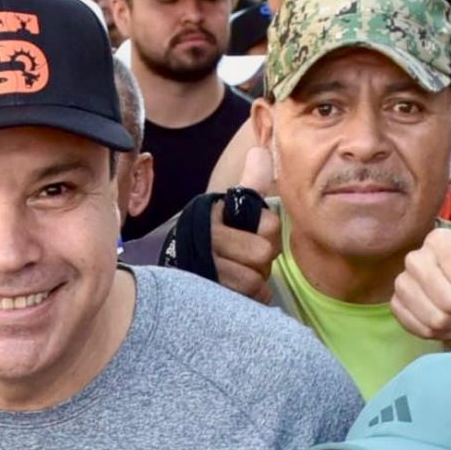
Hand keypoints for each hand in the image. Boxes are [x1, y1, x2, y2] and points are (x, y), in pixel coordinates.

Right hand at [209, 143, 280, 302]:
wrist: (181, 274)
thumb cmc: (214, 238)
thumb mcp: (231, 208)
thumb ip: (251, 183)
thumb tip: (260, 151)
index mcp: (215, 213)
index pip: (269, 224)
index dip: (266, 233)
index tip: (250, 234)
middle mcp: (206, 238)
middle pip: (262, 253)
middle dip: (260, 261)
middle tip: (245, 259)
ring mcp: (205, 269)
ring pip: (254, 279)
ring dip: (254, 281)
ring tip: (239, 275)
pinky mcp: (208, 294)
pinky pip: (248, 298)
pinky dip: (251, 298)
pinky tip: (238, 291)